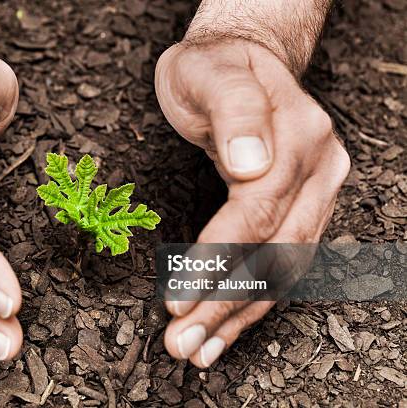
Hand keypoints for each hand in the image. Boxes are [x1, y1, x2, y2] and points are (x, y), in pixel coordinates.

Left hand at [155, 40, 349, 366]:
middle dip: (224, 302)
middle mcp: (319, 170)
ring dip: (238, 315)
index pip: (258, 212)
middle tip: (182, 342)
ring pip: (283, 270)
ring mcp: (317, 193)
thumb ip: (233, 109)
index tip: (180, 295)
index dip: (218, 258)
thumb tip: (251, 163)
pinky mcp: (302, 209)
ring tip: (198, 349)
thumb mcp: (209, 71)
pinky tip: (224, 329)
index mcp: (298, 136)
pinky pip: (282, 265)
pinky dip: (251, 301)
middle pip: (275, 252)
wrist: (241, 60)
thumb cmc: (213, 67)